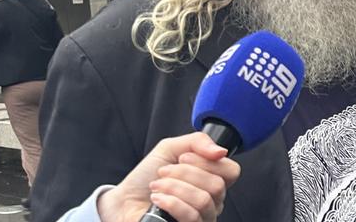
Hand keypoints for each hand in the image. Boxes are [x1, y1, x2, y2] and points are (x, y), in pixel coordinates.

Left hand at [97, 132, 240, 221]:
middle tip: (165, 172)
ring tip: (158, 186)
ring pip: (204, 200)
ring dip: (174, 187)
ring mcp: (202, 218)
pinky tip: (158, 199)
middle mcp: (212, 201)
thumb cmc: (147, 176)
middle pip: (217, 185)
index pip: (231, 171)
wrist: (124, 201)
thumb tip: (222, 151)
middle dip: (184, 173)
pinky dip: (171, 202)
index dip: (207, 162)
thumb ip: (198, 142)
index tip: (183, 158)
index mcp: (211, 179)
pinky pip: (192, 217)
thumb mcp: (171, 148)